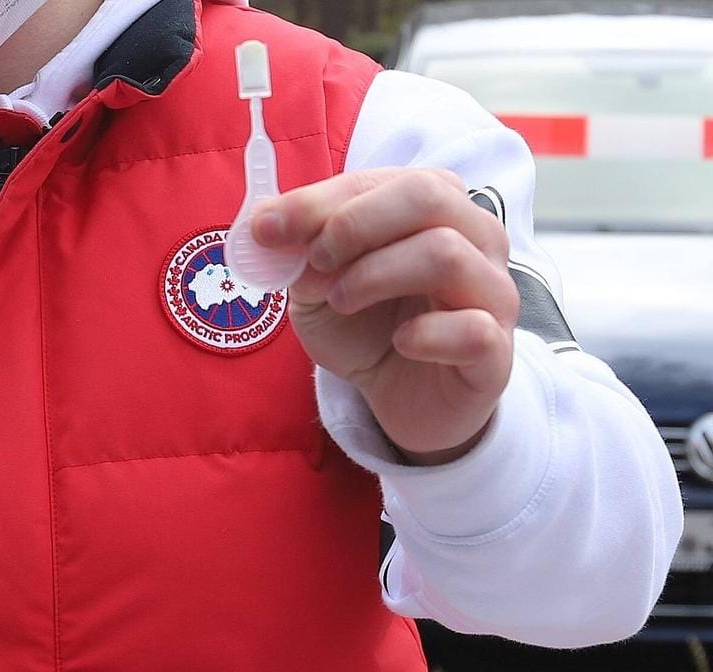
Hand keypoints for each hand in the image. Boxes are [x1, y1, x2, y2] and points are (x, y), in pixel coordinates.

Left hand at [253, 168, 517, 464]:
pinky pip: (471, 328)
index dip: (317, 201)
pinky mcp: (496, 351)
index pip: (381, 180)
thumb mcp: (317, 286)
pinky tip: (400, 344)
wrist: (402, 398)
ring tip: (342, 301)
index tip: (268, 229)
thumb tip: (266, 225)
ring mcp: (494, 292)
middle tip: (316, 261)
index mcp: (435, 208)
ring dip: (374, 275)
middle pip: (428, 194)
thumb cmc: (367, 328)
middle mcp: (476, 238)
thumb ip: (297, 254)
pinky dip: (424, 336)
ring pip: (446, 254)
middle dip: (353, 224)